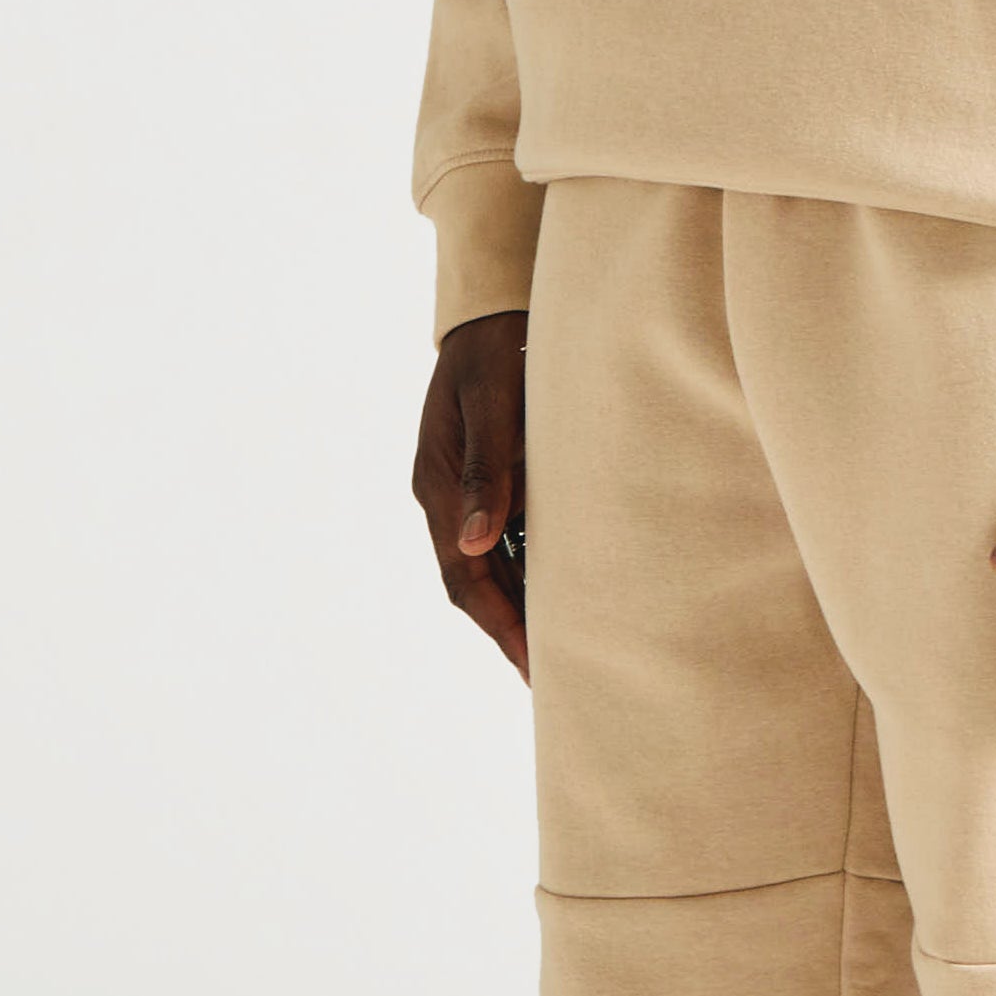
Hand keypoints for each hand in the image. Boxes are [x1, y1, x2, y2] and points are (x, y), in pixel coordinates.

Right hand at [414, 310, 530, 679]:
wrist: (490, 315)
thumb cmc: (496, 354)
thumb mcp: (493, 407)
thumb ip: (487, 471)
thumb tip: (474, 544)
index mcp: (437, 487)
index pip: (465, 576)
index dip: (499, 624)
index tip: (531, 665)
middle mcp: (444, 497)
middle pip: (473, 583)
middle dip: (508, 630)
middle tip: (547, 679)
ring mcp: (462, 491)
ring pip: (488, 566)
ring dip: (518, 605)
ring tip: (557, 649)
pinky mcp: (487, 480)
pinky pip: (504, 540)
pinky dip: (526, 571)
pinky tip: (558, 591)